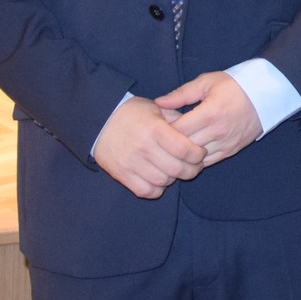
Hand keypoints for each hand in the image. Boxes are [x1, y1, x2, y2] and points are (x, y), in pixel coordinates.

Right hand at [92, 95, 206, 198]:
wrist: (99, 120)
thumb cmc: (132, 113)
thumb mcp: (156, 108)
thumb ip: (176, 118)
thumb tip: (195, 131)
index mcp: (155, 129)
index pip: (184, 150)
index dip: (198, 155)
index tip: (200, 153)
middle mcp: (143, 147)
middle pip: (177, 169)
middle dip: (192, 170)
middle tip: (194, 166)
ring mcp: (131, 163)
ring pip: (162, 182)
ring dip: (174, 179)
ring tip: (176, 171)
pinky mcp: (121, 174)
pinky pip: (145, 191)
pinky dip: (156, 190)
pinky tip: (160, 180)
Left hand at [154, 71, 262, 167]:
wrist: (266, 94)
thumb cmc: (235, 85)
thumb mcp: (207, 82)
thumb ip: (181, 93)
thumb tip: (159, 103)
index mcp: (210, 113)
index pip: (178, 130)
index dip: (164, 129)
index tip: (159, 125)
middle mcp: (218, 131)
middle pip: (184, 146)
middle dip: (170, 143)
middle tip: (162, 138)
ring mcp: (225, 143)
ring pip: (195, 158)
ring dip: (183, 154)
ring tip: (173, 146)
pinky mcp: (231, 150)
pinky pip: (207, 162)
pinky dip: (196, 160)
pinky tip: (189, 153)